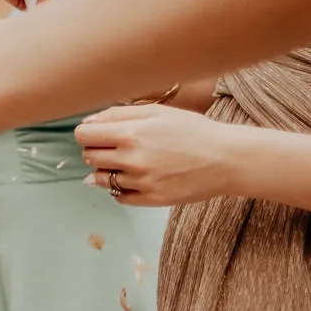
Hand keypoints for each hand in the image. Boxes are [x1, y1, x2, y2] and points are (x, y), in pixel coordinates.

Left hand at [75, 103, 240, 205]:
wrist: (227, 159)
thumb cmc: (193, 130)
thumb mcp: (156, 111)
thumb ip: (118, 114)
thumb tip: (88, 123)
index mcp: (131, 133)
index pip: (83, 136)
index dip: (88, 133)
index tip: (98, 134)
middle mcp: (132, 159)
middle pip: (88, 157)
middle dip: (95, 150)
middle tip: (115, 147)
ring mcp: (141, 182)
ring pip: (100, 179)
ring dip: (106, 170)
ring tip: (128, 162)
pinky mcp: (152, 200)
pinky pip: (118, 196)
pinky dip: (121, 188)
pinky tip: (136, 178)